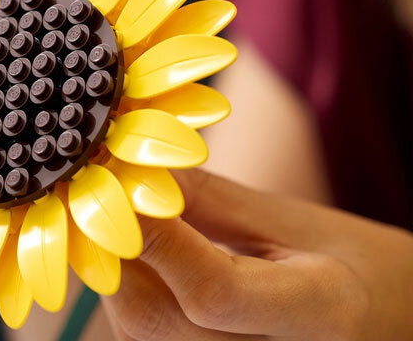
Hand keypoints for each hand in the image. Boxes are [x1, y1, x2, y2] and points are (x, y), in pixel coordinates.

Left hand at [106, 168, 412, 339]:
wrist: (393, 328)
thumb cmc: (348, 267)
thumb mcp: (292, 221)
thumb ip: (204, 198)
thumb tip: (123, 165)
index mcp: (322, 316)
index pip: (212, 292)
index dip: (153, 237)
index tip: (115, 180)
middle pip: (157, 318)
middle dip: (116, 246)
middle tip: (104, 186)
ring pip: (140, 333)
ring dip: (117, 269)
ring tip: (127, 218)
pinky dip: (133, 294)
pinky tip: (144, 258)